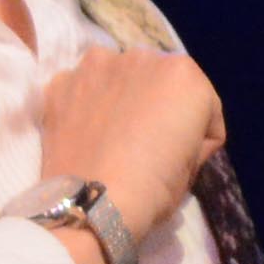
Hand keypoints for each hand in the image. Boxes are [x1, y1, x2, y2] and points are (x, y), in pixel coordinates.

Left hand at [29, 45, 222, 263]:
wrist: (90, 207)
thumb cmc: (151, 191)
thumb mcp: (190, 169)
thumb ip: (187, 137)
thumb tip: (170, 137)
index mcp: (184, 74)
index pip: (203, 105)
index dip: (197, 137)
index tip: (181, 160)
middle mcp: (142, 56)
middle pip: (158, 84)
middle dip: (155, 108)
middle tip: (144, 147)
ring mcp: (96, 66)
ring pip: (117, 80)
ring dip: (119, 99)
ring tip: (111, 138)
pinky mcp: (61, 83)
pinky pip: (82, 91)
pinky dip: (84, 106)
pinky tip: (84, 135)